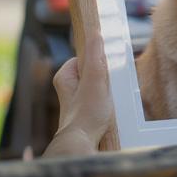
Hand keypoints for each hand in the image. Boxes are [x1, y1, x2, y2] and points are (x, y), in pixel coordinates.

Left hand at [43, 32, 117, 156]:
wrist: (83, 143)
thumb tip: (95, 33)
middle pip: (95, 71)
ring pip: (99, 86)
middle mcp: (69, 88)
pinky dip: (108, 102)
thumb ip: (95, 56)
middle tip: (109, 87)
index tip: (107, 69)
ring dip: (109, 91)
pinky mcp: (86, 112)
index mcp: (65, 76)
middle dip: (106, 77)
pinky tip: (110, 110)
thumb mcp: (94, 79)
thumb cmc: (86, 113)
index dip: (100, 61)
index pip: (87, 57)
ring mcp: (78, 100)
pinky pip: (101, 99)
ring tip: (109, 101)